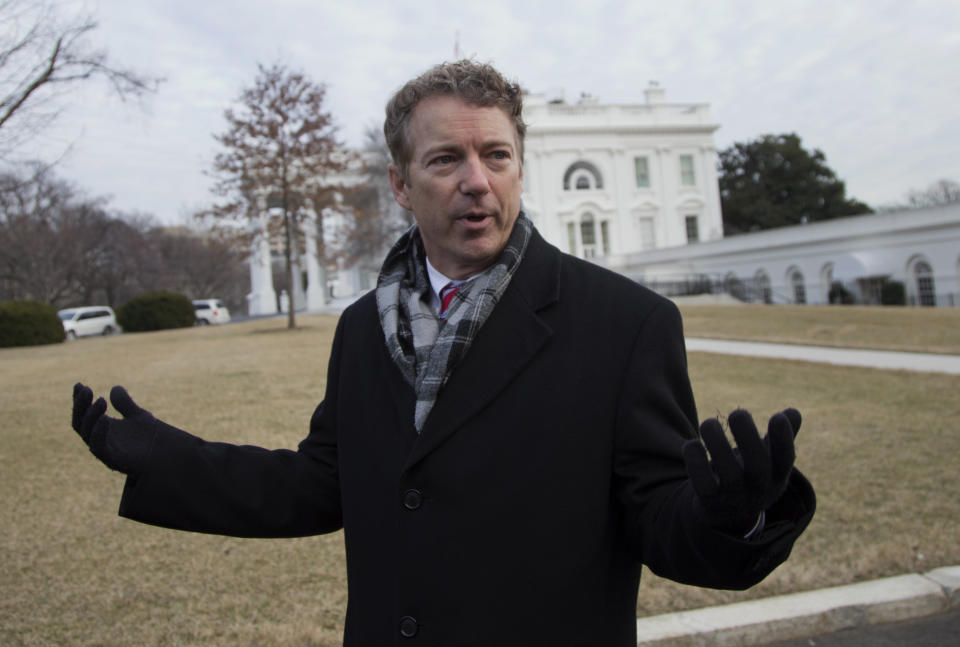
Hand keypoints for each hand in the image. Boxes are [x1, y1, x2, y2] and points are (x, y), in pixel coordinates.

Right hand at [72, 382, 156, 474]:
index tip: (79, 385)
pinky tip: (104, 419)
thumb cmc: (149, 437)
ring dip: (91, 416)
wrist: (165, 455)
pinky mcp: (111, 460)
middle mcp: (98, 439)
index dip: (79, 400)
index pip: (83, 413)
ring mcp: (104, 450)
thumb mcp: (138, 415)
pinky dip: (99, 433)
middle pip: (80, 422)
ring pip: (87, 433)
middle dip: (80, 406)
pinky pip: (98, 447)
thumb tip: (114, 388)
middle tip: (86, 389)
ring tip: (101, 400)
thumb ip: (125, 404)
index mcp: (101, 427)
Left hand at [682, 408, 799, 534]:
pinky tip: (693, 444)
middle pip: (758, 467)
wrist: (729, 514)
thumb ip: (781, 437)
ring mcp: (734, 496)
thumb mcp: (771, 460)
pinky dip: (696, 462)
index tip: (777, 417)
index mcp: (777, 475)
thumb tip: (793, 412)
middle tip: (738, 413)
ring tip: (710, 423)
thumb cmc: (753, 475)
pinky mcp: (709, 500)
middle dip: (748, 438)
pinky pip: (703, 484)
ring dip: (718, 444)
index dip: (784, 439)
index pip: (785, 459)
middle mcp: (758, 488)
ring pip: (729, 474)